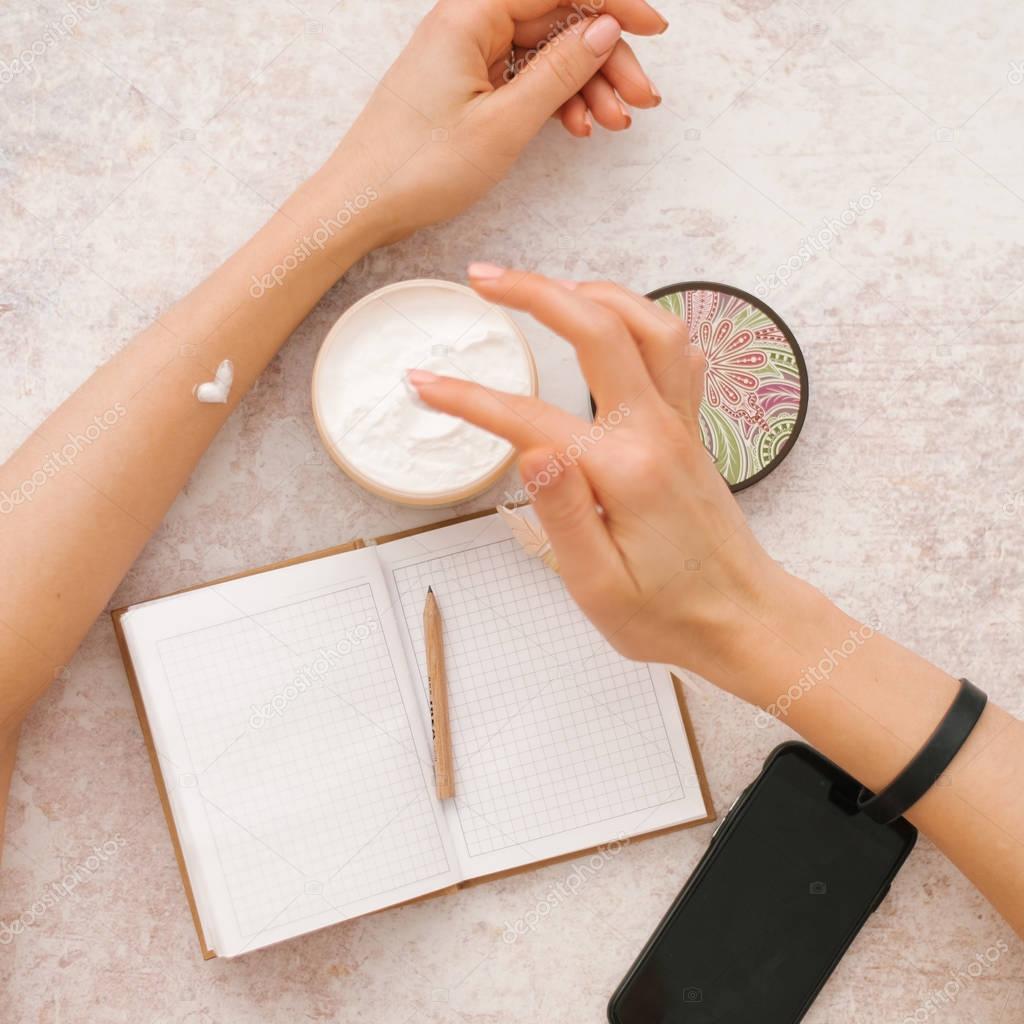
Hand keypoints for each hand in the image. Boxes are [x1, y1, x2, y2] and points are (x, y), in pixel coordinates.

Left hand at [336, 0, 665, 245]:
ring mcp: (465, 54)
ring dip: (585, 84)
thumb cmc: (416, 166)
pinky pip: (522, 78)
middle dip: (604, 57)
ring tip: (613, 122)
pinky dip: (554, 100)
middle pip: (556, 19)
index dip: (613, 1)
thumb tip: (604, 29)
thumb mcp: (504, 123)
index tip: (654, 27)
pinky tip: (577, 126)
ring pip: (544, 52)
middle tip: (640, 99)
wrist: (361, 204)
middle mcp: (467, 23)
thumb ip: (559, 72)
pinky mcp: (464, 84)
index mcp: (469, 14)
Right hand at [407, 266, 791, 682]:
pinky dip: (642, 321)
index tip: (424, 384)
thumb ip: (564, 514)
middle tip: (482, 279)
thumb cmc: (670, 615)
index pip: (529, 417)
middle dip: (534, 292)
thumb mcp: (600, 586)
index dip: (468, 397)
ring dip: (593, 293)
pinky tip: (615, 325)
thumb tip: (529, 450)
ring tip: (545, 287)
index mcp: (624, 472)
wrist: (743, 620)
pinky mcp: (688, 430)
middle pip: (598, 330)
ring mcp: (679, 425)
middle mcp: (656, 433)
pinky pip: (675, 352)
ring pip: (648, 324)